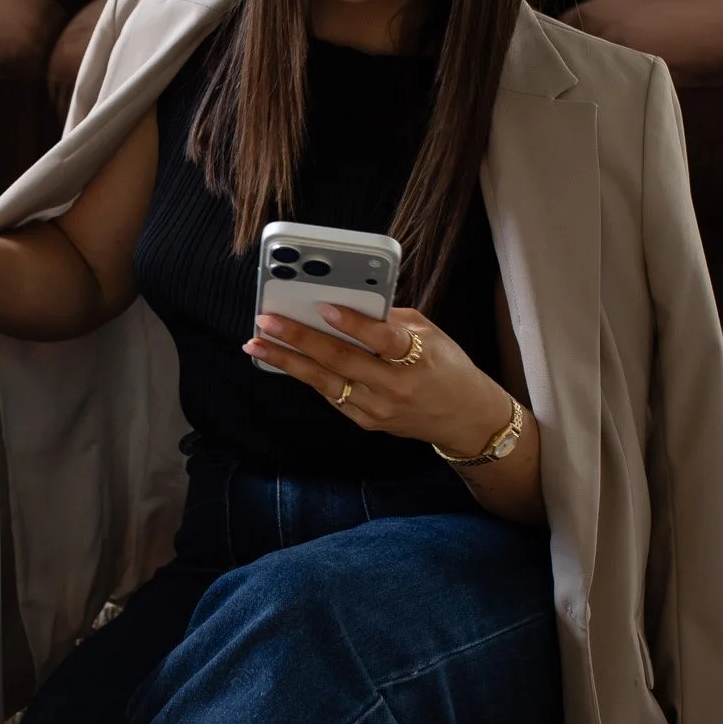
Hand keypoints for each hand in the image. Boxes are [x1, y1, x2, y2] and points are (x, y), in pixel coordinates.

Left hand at [243, 301, 512, 457]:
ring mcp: (379, 409)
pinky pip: (331, 395)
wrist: (465, 418)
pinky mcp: (367, 422)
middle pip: (342, 361)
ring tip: (257, 344)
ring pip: (326, 382)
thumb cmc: (445, 366)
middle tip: (267, 320)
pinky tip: (282, 361)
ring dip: (288, 362)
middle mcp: (396, 387)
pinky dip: (306, 376)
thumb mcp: (431, 334)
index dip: (352, 322)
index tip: (322, 305)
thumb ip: (390, 321)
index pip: (382, 339)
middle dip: (299, 339)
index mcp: (418, 358)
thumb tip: (346, 301)